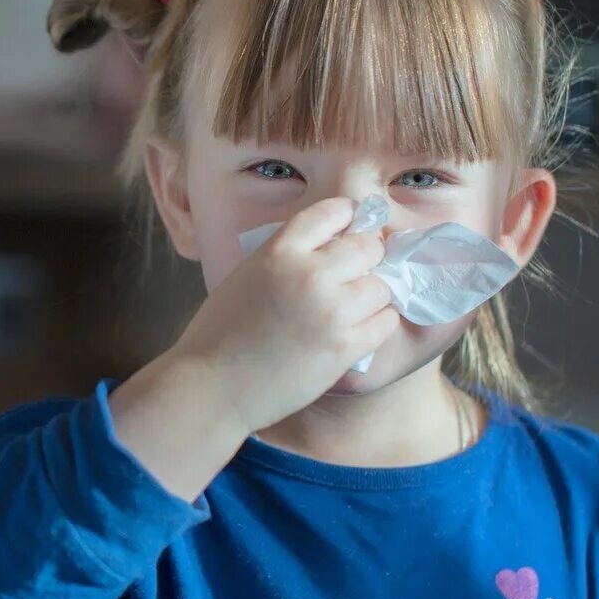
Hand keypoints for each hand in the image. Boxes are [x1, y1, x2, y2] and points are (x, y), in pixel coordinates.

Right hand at [169, 196, 399, 432]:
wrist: (213, 387)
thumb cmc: (220, 333)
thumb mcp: (247, 274)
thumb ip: (286, 256)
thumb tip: (328, 248)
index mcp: (279, 251)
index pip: (333, 211)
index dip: (348, 217)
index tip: (351, 228)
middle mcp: (309, 274)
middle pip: (368, 247)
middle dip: (367, 257)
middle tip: (357, 273)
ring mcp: (330, 312)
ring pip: (381, 286)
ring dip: (372, 294)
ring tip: (356, 307)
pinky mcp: (344, 348)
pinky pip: (385, 322)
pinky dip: (378, 323)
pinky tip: (362, 328)